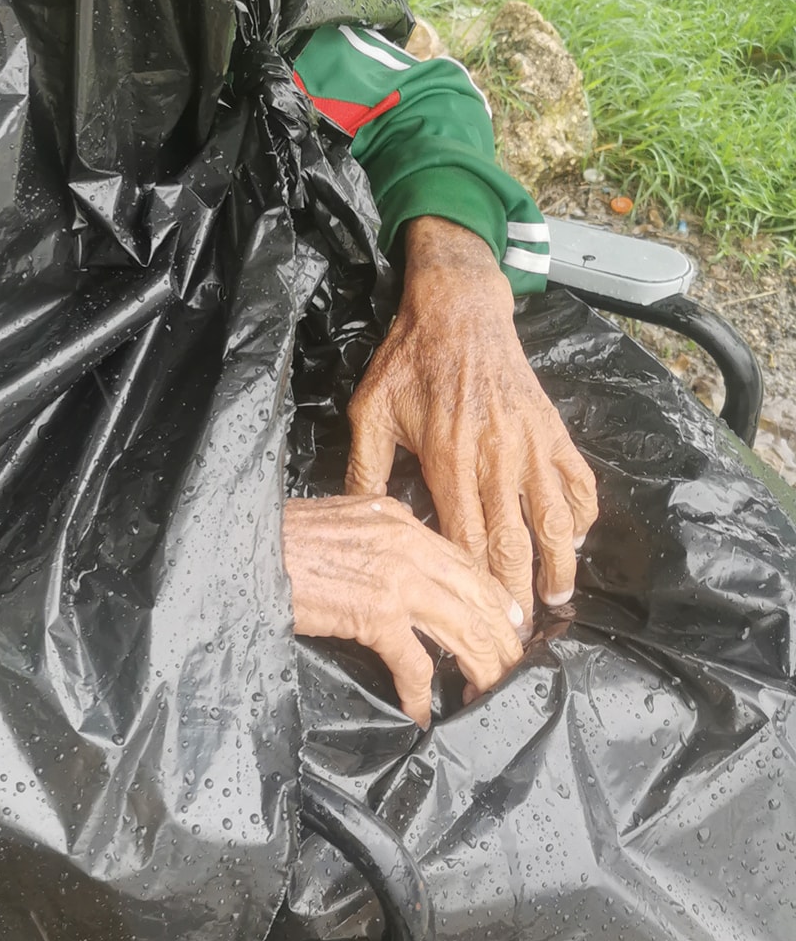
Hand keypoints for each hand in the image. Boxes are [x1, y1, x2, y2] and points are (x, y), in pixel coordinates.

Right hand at [282, 495, 525, 726]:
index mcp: (398, 520)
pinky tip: (421, 712)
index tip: (509, 623)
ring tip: (486, 693)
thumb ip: (375, 539)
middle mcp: (407, 544)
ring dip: (481, 668)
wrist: (244, 548)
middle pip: (476, 597)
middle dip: (500, 639)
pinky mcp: (376, 613)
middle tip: (512, 668)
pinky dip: (422, 693)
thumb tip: (391, 568)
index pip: (463, 561)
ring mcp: (396, 578)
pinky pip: (415, 663)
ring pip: (462, 630)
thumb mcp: (340, 522)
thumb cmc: (278, 538)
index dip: (492, 598)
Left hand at [346, 217, 597, 621]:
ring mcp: (528, 440)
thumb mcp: (370, 413)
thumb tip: (359, 517)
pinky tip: (575, 539)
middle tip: (523, 632)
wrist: (456, 308)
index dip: (476, 582)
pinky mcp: (550, 427)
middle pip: (512, 538)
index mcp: (447, 456)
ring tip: (557, 597)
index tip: (479, 618)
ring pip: (551, 514)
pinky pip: (575, 476)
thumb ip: (365, 469)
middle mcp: (494, 453)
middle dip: (519, 590)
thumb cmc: (407, 361)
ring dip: (557, 561)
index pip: (466, 535)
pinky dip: (581, 511)